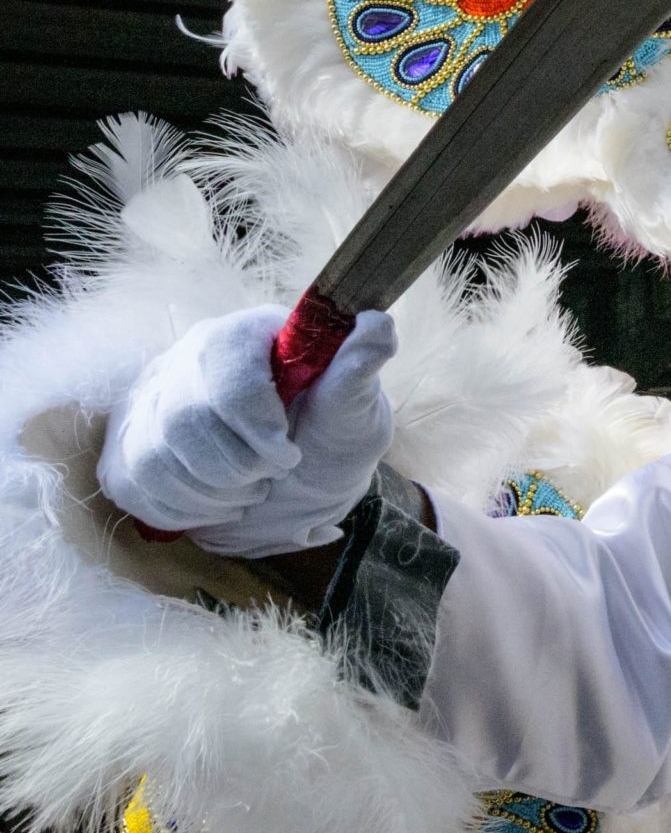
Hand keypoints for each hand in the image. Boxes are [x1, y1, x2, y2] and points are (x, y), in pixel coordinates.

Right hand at [98, 306, 396, 555]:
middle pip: (183, 417)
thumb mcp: (356, 410)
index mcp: (248, 334)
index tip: (289, 456)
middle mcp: (190, 356)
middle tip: (271, 479)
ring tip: (249, 493)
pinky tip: (217, 505)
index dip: (255, 422)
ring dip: (209, 492)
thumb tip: (377, 324)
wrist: (302, 481)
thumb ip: (357, 371)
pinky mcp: (131, 441)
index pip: (225, 366)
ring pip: (152, 454)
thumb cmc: (331, 437)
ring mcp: (152, 398)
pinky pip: (134, 481)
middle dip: (236, 466)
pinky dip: (181, 508)